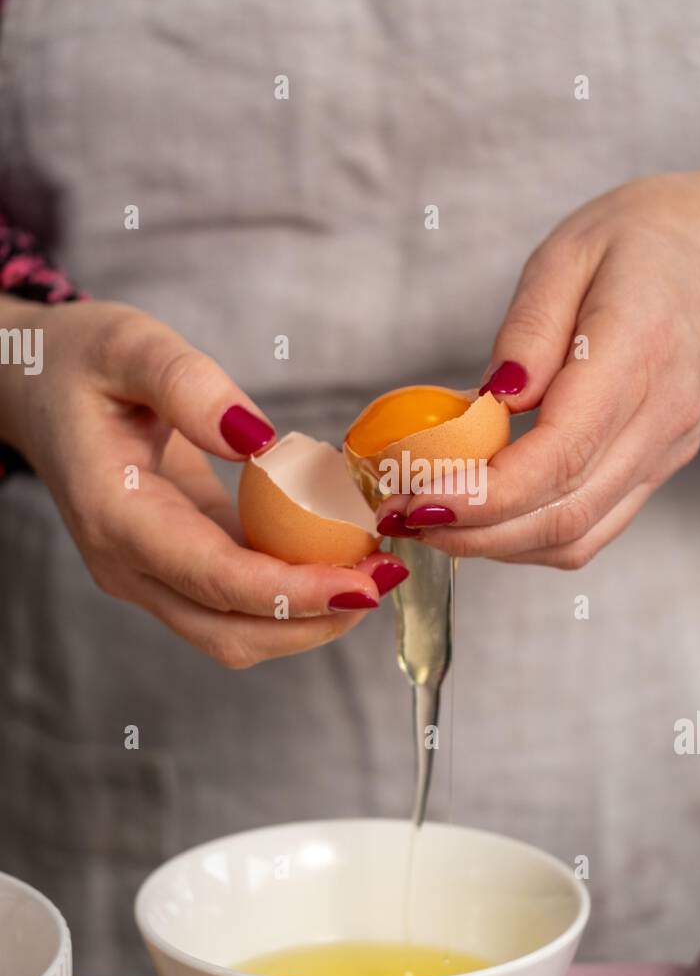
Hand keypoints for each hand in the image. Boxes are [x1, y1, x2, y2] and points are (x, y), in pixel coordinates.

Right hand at [0, 297, 399, 664]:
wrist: (33, 385)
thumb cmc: (78, 361)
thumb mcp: (129, 344)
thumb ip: (187, 384)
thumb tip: (259, 439)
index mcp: (116, 515)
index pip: (214, 579)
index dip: (293, 592)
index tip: (364, 582)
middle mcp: (127, 563)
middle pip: (231, 630)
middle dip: (314, 619)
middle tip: (388, 575)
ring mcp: (147, 574)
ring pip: (236, 631)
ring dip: (309, 616)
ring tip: (374, 570)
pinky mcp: (172, 567)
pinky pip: (237, 601)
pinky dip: (292, 592)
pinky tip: (340, 556)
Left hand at [381, 166, 699, 566]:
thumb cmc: (652, 239)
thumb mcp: (575, 248)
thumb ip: (529, 328)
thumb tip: (491, 401)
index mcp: (637, 355)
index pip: (559, 456)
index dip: (481, 493)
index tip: (411, 496)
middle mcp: (658, 421)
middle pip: (561, 514)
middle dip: (470, 530)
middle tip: (395, 513)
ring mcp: (662, 454)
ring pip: (575, 536)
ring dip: (493, 545)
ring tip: (424, 517)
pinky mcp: (655, 469)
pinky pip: (590, 528)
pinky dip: (527, 538)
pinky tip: (478, 514)